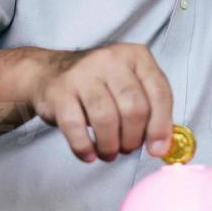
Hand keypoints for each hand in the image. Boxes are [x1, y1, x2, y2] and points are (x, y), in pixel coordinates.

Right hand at [29, 43, 174, 162]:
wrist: (50, 73)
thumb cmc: (99, 85)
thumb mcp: (129, 85)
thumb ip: (150, 109)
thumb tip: (161, 146)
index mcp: (136, 56)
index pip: (160, 92)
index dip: (161, 126)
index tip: (158, 149)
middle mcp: (111, 60)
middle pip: (134, 108)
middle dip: (134, 138)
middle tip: (127, 148)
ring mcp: (83, 74)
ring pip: (106, 118)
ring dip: (110, 146)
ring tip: (109, 152)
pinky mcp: (60, 91)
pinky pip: (75, 127)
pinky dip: (84, 147)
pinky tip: (89, 154)